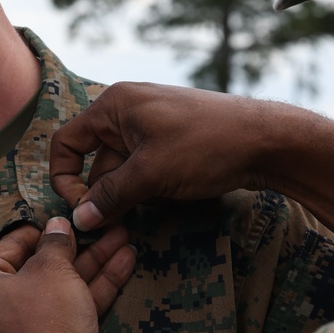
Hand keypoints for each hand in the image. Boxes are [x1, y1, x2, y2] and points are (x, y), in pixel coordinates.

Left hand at [0, 217, 135, 332]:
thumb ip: (55, 243)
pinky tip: (125, 259)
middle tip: (101, 223)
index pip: (10, 245)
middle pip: (40, 265)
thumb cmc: (45, 318)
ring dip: (94, 260)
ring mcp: (26, 325)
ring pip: (62, 284)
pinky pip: (72, 304)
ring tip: (122, 234)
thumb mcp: (51, 269)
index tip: (65, 216)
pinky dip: (96, 285)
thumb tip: (57, 224)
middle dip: (77, 245)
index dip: (42, 229)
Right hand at [51, 83, 276, 229]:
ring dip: (125, 196)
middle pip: (94, 161)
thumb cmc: (208, 145)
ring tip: (139, 215)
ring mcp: (151, 128)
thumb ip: (110, 197)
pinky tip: (162, 202)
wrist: (268, 141)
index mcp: (114, 106)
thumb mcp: (151, 174)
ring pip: (121, 170)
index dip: (65, 178)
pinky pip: (143, 170)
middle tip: (111, 227)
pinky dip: (145, 190)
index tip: (81, 209)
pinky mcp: (171, 144)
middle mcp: (128, 112)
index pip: (67, 142)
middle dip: (101, 194)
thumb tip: (79, 220)